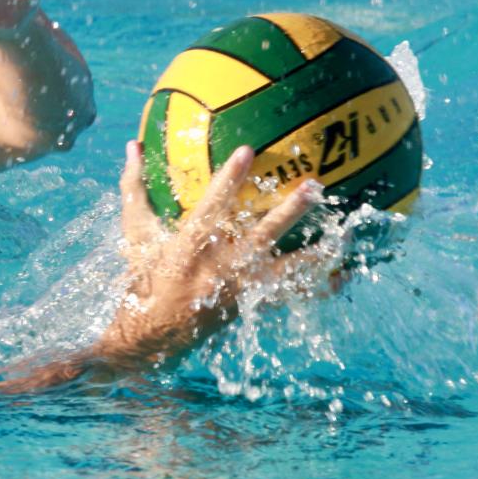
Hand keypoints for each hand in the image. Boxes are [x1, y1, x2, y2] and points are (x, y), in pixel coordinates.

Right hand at [96, 141, 328, 366]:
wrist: (152, 334)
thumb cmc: (143, 275)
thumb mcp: (135, 233)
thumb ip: (135, 188)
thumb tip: (132, 145)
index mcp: (188, 249)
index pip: (211, 208)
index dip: (229, 180)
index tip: (248, 151)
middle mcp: (218, 270)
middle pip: (261, 238)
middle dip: (289, 213)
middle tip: (313, 186)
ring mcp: (238, 290)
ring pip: (284, 271)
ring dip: (314, 254)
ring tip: (342, 238)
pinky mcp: (250, 305)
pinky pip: (289, 296)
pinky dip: (317, 286)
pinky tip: (345, 274)